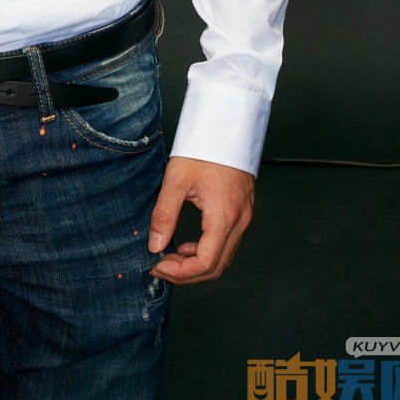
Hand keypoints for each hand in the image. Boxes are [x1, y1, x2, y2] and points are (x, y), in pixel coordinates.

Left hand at [146, 156, 254, 284]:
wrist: (227, 126)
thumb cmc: (204, 148)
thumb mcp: (177, 179)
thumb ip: (165, 214)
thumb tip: (155, 245)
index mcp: (224, 217)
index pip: (204, 263)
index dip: (179, 272)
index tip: (157, 267)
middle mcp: (239, 222)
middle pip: (216, 267)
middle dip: (187, 273)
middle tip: (161, 266)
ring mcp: (244, 218)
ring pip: (223, 258)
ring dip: (197, 264)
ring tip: (171, 256)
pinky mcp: (242, 212)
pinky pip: (227, 244)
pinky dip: (208, 252)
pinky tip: (189, 244)